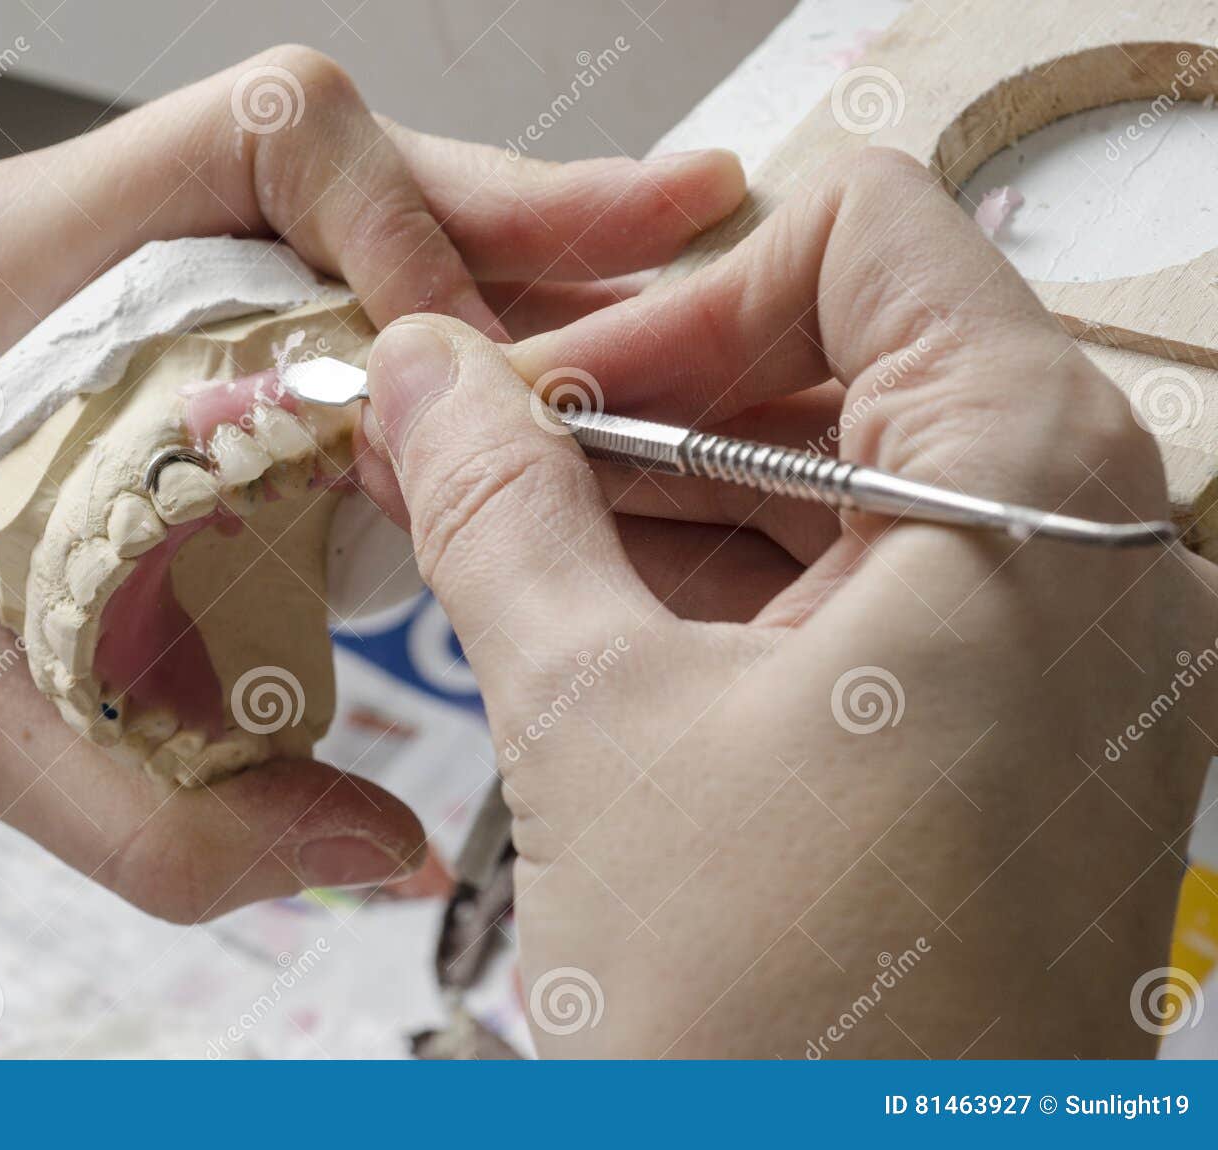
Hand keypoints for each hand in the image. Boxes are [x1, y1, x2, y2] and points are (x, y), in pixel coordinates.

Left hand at [0, 45, 745, 921]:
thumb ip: (161, 815)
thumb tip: (382, 851)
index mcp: (32, 265)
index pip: (272, 132)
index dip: (406, 219)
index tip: (465, 372)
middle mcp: (103, 260)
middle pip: (357, 182)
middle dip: (531, 215)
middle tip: (696, 238)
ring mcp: (139, 322)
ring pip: (358, 257)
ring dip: (509, 288)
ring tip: (661, 323)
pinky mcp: (158, 397)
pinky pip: (322, 349)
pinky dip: (438, 376)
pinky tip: (525, 426)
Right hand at [361, 149, 1215, 1055]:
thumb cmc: (788, 1022)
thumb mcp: (597, 716)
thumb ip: (499, 506)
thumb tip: (424, 375)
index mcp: (1036, 491)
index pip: (865, 238)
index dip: (681, 294)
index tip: (545, 385)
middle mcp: (1087, 557)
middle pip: (842, 364)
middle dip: (636, 405)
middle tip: (475, 453)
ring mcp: (1054, 655)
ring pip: (838, 489)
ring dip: (659, 502)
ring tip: (497, 537)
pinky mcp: (1000, 740)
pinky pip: (856, 599)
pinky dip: (720, 594)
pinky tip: (582, 619)